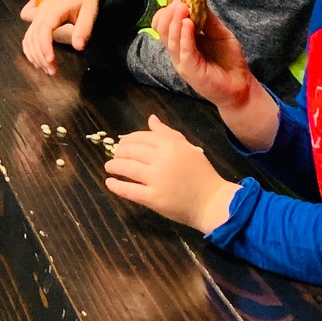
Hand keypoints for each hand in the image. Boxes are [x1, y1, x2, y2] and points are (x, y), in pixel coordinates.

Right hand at [18, 0, 99, 72]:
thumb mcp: (90, 11)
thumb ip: (83, 28)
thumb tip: (78, 47)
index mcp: (53, 10)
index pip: (43, 30)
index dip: (44, 47)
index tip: (51, 61)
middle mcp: (41, 14)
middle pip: (33, 37)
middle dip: (40, 56)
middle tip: (53, 71)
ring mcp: (38, 17)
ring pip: (28, 38)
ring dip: (34, 55)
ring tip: (47, 69)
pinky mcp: (38, 20)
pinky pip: (28, 36)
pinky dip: (30, 49)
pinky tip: (38, 60)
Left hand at [104, 115, 239, 233]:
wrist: (212, 201)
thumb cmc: (201, 174)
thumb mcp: (188, 148)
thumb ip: (168, 133)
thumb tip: (151, 118)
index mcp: (171, 145)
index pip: (142, 137)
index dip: (128, 139)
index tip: (122, 144)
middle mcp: (162, 159)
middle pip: (131, 150)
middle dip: (119, 152)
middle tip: (115, 155)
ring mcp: (157, 179)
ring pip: (126, 167)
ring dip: (114, 165)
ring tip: (109, 167)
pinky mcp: (153, 198)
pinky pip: (129, 190)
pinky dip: (116, 185)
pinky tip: (110, 183)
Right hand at [151, 0, 253, 110]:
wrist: (240, 86)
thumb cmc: (229, 61)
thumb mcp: (220, 33)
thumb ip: (208, 19)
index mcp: (181, 41)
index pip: (163, 23)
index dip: (167, 9)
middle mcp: (177, 51)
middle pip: (161, 29)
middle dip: (168, 13)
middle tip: (179, 1)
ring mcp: (181, 61)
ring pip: (169, 39)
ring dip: (174, 21)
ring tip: (182, 7)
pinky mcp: (190, 70)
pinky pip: (183, 51)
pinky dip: (184, 36)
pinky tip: (188, 24)